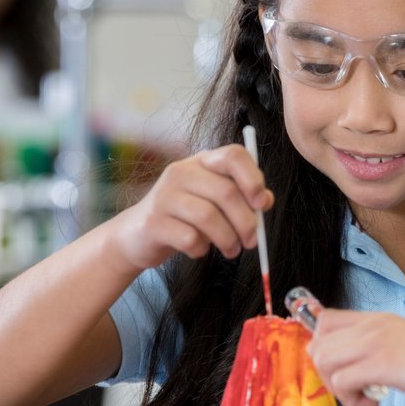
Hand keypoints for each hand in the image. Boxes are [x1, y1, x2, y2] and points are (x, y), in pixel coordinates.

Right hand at [109, 144, 272, 270]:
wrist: (138, 235)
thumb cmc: (185, 217)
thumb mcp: (214, 202)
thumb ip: (242, 198)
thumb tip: (266, 200)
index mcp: (201, 162)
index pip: (233, 155)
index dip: (253, 178)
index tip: (262, 204)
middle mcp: (181, 172)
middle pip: (226, 192)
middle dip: (247, 222)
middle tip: (252, 242)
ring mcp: (164, 196)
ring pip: (209, 217)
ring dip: (228, 240)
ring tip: (231, 250)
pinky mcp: (153, 222)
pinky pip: (190, 238)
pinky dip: (202, 249)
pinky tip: (199, 250)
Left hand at [308, 310, 404, 405]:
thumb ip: (380, 347)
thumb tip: (356, 365)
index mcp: (377, 319)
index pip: (325, 322)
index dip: (326, 351)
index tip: (345, 372)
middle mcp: (372, 325)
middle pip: (317, 344)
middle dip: (327, 375)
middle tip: (352, 390)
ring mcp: (376, 342)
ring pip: (324, 362)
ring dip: (338, 389)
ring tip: (365, 399)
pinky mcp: (383, 364)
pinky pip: (342, 381)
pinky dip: (352, 400)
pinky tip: (375, 405)